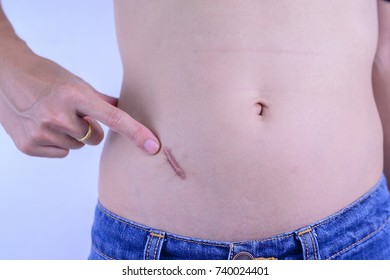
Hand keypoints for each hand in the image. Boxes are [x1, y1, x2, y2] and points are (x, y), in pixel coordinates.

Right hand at [0, 50, 159, 157]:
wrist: (5, 74)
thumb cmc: (45, 76)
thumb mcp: (76, 82)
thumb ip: (103, 100)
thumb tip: (126, 110)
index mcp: (75, 95)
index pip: (114, 118)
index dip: (137, 133)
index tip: (154, 147)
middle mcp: (58, 115)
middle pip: (96, 138)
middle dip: (89, 128)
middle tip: (72, 113)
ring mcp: (42, 132)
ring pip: (78, 147)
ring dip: (72, 135)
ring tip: (54, 116)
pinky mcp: (29, 146)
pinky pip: (62, 153)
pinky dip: (57, 143)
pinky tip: (44, 126)